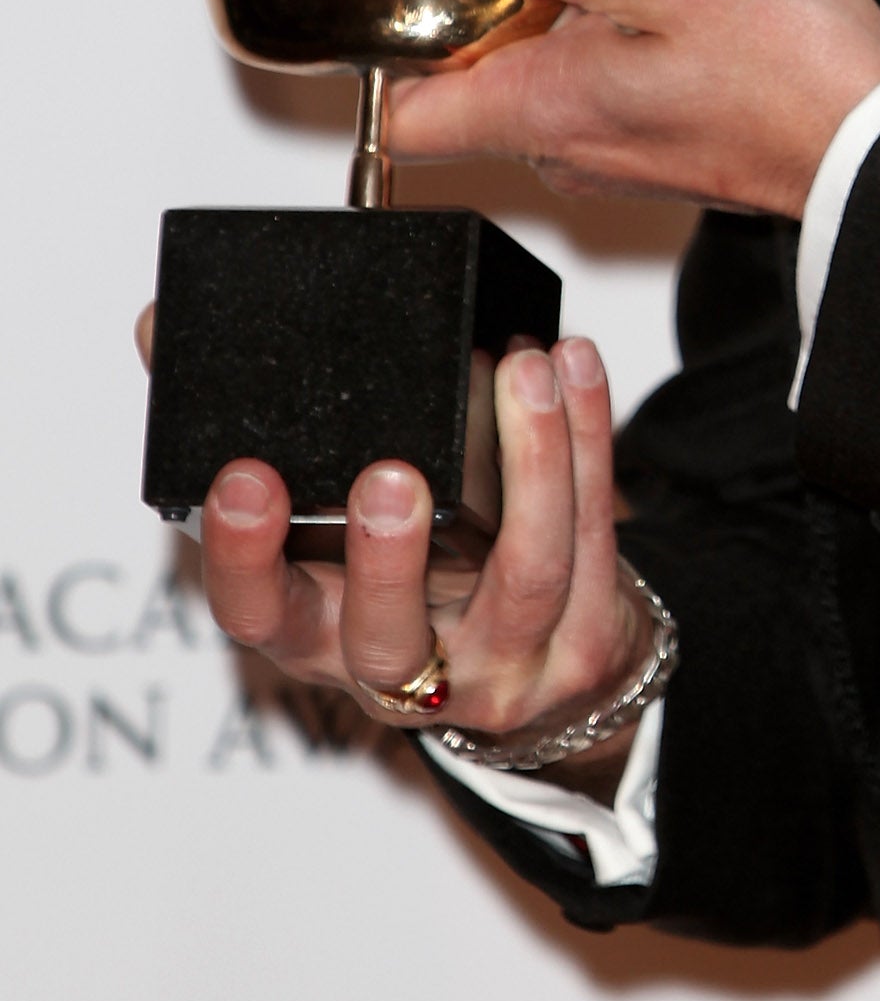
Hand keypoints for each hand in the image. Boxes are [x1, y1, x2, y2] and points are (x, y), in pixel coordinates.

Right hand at [191, 335, 652, 771]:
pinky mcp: (585, 640)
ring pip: (525, 576)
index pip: (258, 614)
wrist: (544, 674)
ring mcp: (503, 664)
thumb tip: (163, 326)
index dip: (246, 557)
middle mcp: (402, 672)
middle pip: (387, 634)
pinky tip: (574, 368)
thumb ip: (249, 437)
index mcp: (316, 633)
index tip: (248, 477)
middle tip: (392, 473)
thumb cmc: (412, 584)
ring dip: (531, 464)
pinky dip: (587, 443)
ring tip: (523, 371)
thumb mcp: (320, 534)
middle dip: (386, 557)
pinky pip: (595, 537)